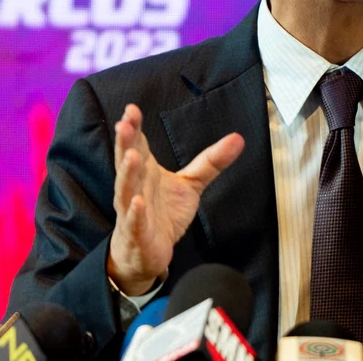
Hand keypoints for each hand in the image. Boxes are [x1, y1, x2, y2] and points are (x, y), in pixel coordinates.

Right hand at [108, 104, 243, 295]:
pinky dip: (134, 212)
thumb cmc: (163, 213)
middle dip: (125, 142)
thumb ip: (211, 161)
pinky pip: (134, 221)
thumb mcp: (191, 184)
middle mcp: (135, 186)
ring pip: (125, 188)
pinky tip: (136, 201)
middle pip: (127, 161)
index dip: (133, 127)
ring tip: (131, 155)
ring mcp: (132, 209)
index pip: (137, 144)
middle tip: (124, 123)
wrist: (149, 253)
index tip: (132, 109)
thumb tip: (238, 138)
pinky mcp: (137, 233)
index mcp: (145, 170)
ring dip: (127, 172)